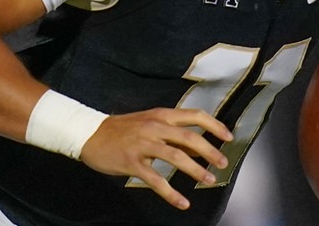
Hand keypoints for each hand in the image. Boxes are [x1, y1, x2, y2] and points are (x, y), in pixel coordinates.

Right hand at [79, 108, 232, 209]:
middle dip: (210, 151)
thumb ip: (174, 134)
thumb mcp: (150, 124)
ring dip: (196, 170)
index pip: (195, 116)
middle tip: (223, 163)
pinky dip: (171, 193)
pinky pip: (156, 180)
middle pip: (190, 137)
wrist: (90, 134)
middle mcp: (155, 127)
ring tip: (209, 180)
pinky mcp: (132, 163)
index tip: (229, 137)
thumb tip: (201, 147)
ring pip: (176, 157)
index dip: (215, 126)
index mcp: (161, 115)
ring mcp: (143, 144)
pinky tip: (182, 202)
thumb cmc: (123, 129)